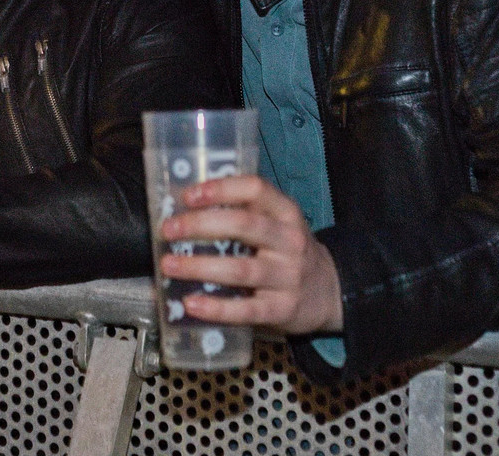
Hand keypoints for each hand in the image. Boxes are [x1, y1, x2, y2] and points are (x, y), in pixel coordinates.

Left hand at [159, 176, 342, 334]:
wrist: (329, 291)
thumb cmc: (287, 252)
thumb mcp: (278, 224)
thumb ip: (245, 214)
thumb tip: (184, 211)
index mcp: (286, 212)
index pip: (255, 189)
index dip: (220, 189)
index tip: (189, 196)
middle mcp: (290, 241)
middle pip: (243, 225)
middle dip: (200, 225)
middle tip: (169, 230)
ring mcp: (289, 277)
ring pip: (240, 269)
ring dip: (199, 267)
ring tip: (169, 265)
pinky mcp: (283, 309)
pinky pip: (246, 310)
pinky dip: (216, 308)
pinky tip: (191, 303)